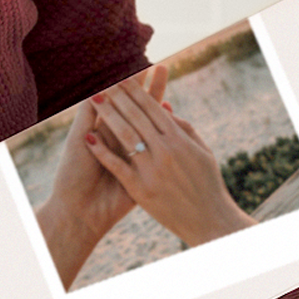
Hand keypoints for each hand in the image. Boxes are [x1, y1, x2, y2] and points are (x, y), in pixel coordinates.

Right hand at [36, 63, 167, 287]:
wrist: (84, 213)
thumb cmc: (112, 202)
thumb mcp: (139, 179)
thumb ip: (154, 158)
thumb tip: (173, 137)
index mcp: (128, 142)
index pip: (146, 112)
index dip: (155, 94)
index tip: (165, 72)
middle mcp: (112, 133)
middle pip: (130, 102)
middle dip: (142, 83)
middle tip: (156, 63)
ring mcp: (96, 133)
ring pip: (108, 101)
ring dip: (118, 83)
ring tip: (130, 64)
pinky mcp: (80, 137)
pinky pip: (86, 111)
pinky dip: (93, 95)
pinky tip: (100, 78)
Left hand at [84, 82, 256, 250]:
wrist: (209, 222)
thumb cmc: (208, 185)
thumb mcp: (203, 154)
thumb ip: (186, 130)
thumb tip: (164, 107)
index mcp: (179, 139)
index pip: (152, 108)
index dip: (135, 90)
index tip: (121, 76)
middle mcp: (165, 150)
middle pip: (136, 116)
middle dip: (118, 96)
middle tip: (103, 80)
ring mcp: (151, 170)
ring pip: (125, 135)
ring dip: (108, 115)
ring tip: (94, 99)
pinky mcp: (140, 189)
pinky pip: (118, 166)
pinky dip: (102, 152)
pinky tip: (89, 138)